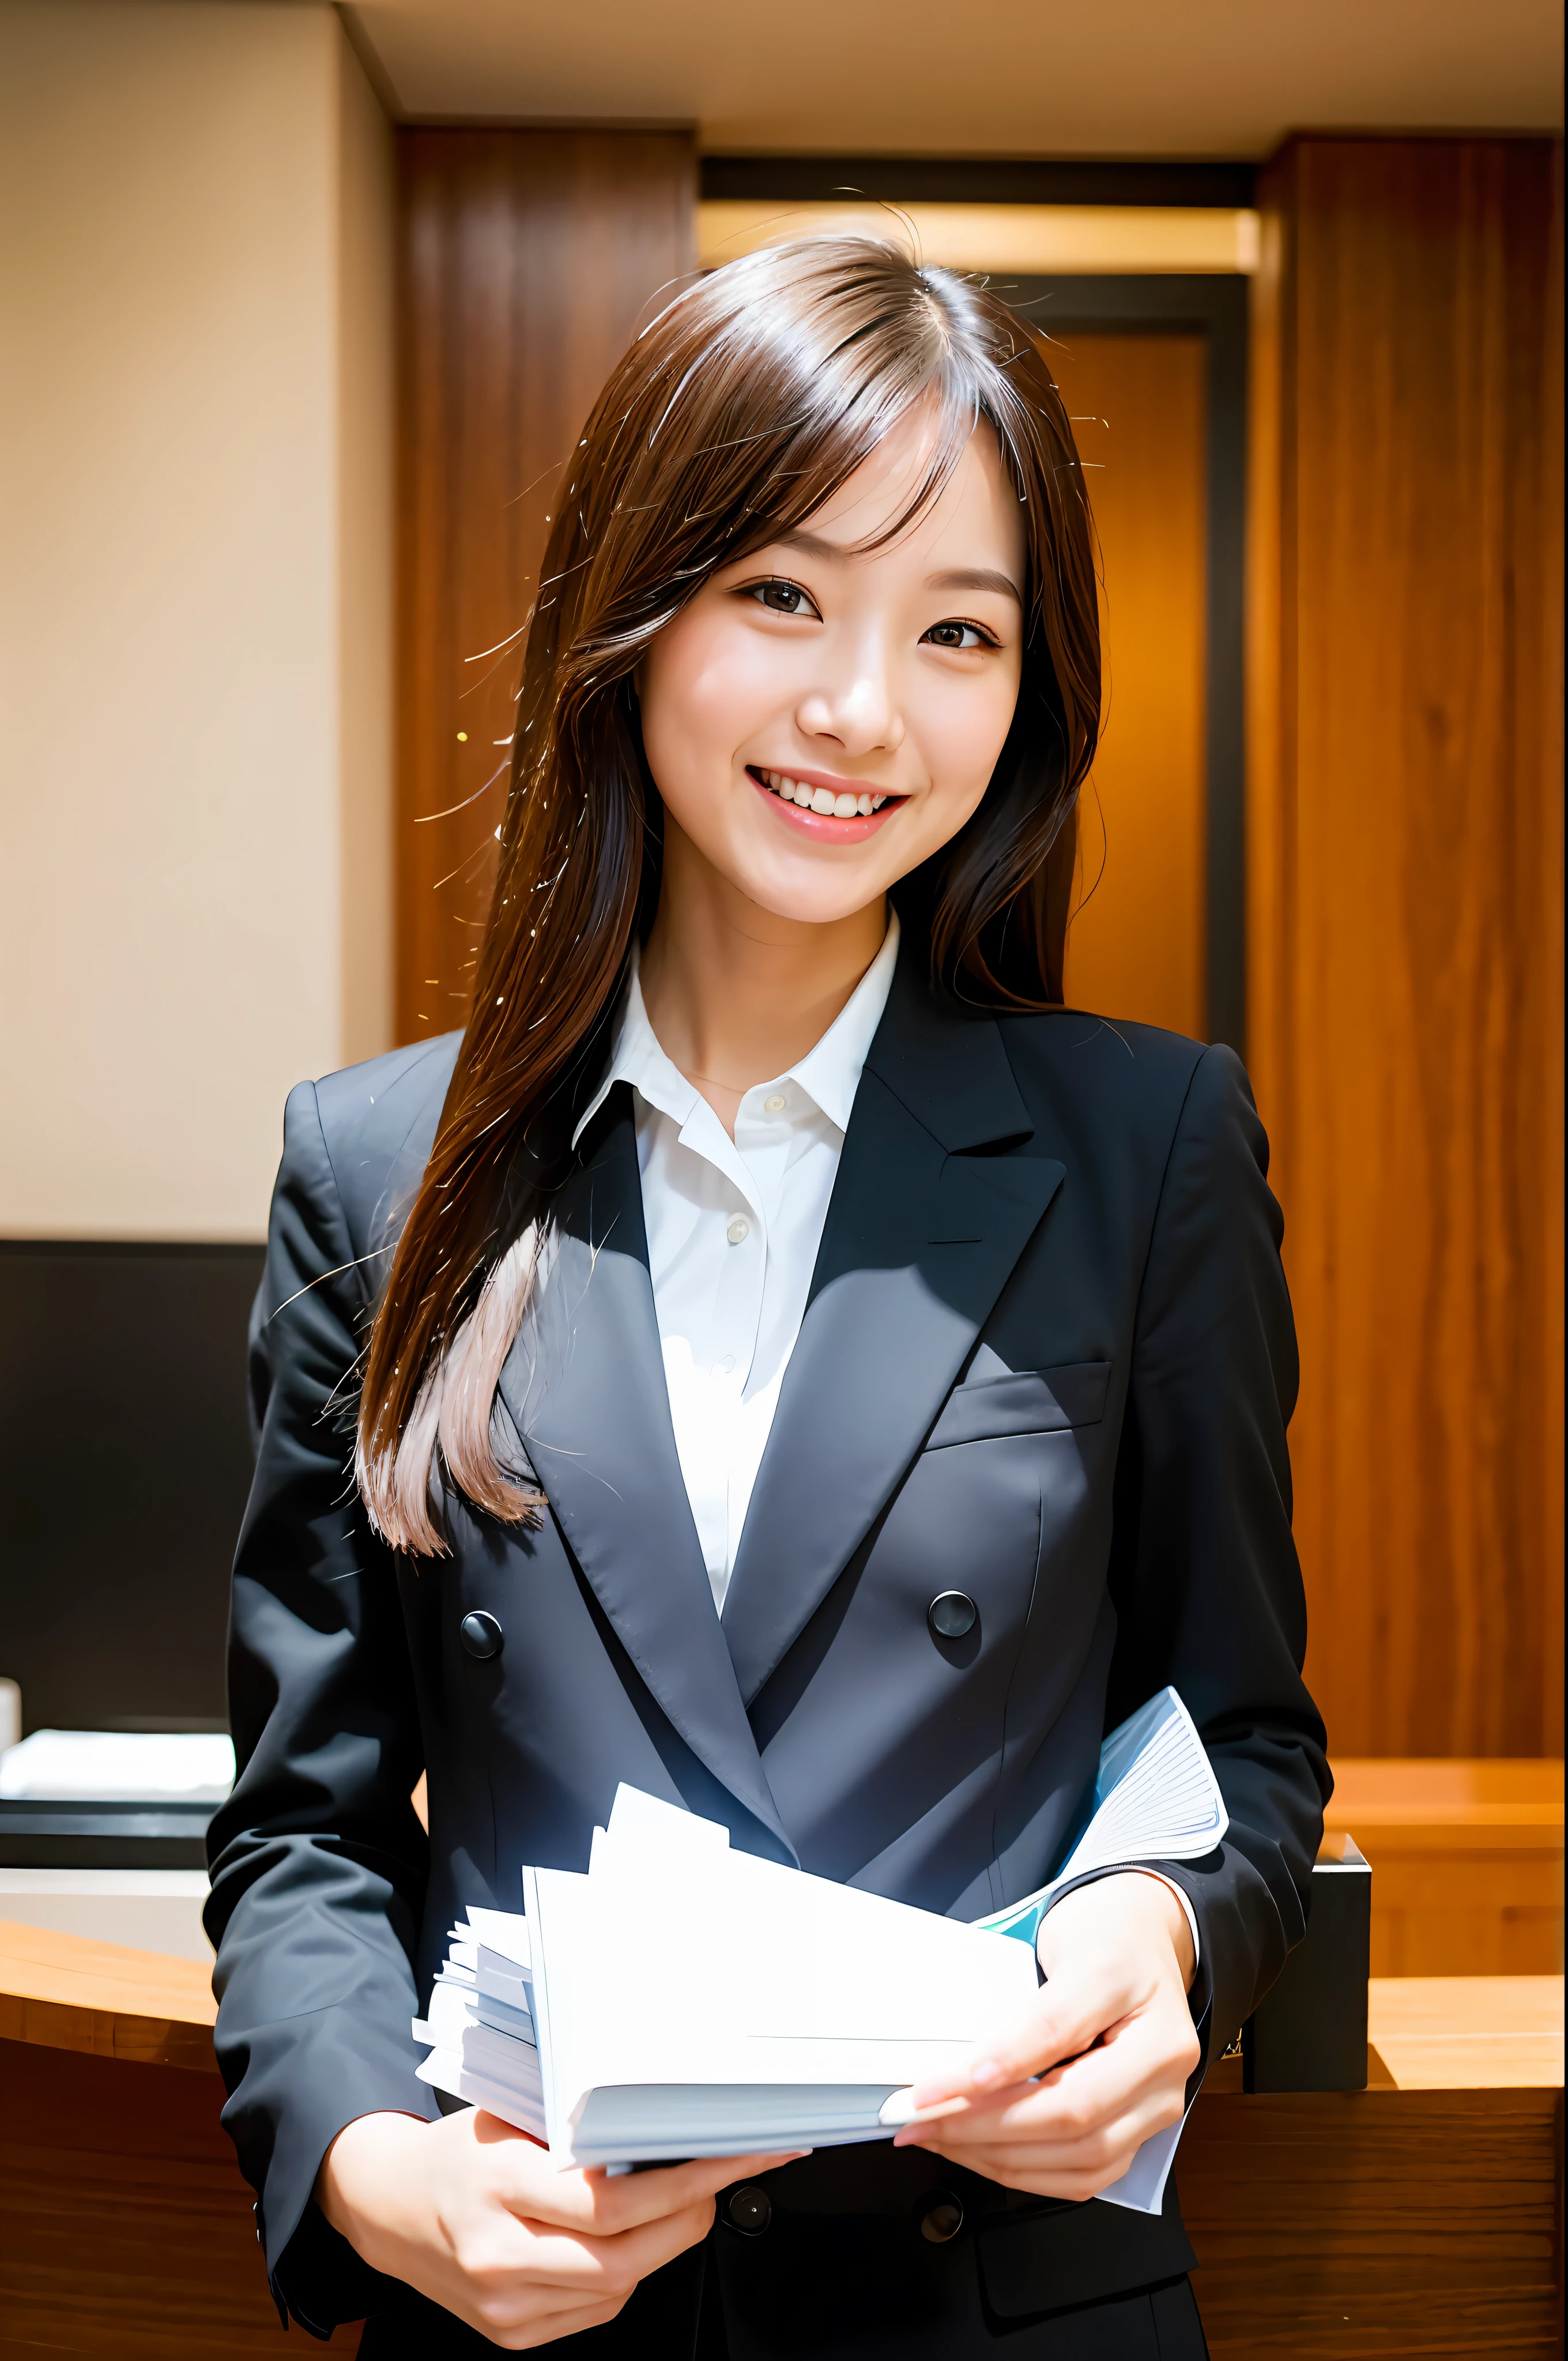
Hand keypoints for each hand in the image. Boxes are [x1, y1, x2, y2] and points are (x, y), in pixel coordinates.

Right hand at [318, 2109, 795, 2347]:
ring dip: (664, 2244)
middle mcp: (499, 2251)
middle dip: (689, 2216)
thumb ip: (574, 2126)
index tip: (731, 2155)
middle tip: (723, 2176)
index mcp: (497, 2182)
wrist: (389, 2207)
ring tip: (683, 2201)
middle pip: (624, 2255)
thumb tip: (660, 2123)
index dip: (684, 2182)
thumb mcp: (509, 2115)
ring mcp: (505, 2303)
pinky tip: (629, 2239)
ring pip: (617, 2287)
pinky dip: (625, 2274)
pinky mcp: (512, 2333)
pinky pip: (595, 2309)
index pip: (610, 2200)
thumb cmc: (457, 2152)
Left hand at [891, 1872, 1200, 2201]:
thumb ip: (1025, 2013)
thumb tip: (968, 2069)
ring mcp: (1157, 2108)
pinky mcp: (1137, 2135)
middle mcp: (1164, 2067)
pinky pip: (1084, 2177)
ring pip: (1080, 2161)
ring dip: (998, 2158)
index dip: (995, 2066)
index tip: (936, 2086)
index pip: (1060, 2039)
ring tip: (941, 2137)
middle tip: (923, 2120)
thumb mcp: (1065, 1947)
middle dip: (986, 2127)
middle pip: (1074, 2116)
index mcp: (1147, 2005)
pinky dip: (1027, 2174)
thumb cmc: (1107, 1940)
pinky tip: (982, 2154)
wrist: (1142, 1940)